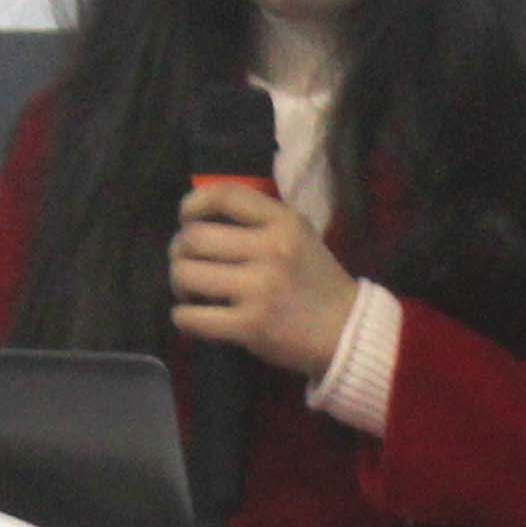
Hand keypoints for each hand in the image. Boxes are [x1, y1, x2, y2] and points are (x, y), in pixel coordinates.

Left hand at [169, 184, 358, 376]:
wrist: (347, 331)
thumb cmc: (316, 281)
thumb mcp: (299, 235)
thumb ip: (258, 221)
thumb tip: (198, 220)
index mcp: (283, 221)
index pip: (223, 195)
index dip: (192, 204)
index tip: (186, 219)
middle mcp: (271, 249)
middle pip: (193, 237)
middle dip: (178, 251)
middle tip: (186, 263)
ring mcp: (260, 289)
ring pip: (186, 275)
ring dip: (178, 284)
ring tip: (190, 292)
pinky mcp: (250, 326)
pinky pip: (193, 317)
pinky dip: (183, 318)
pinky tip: (192, 318)